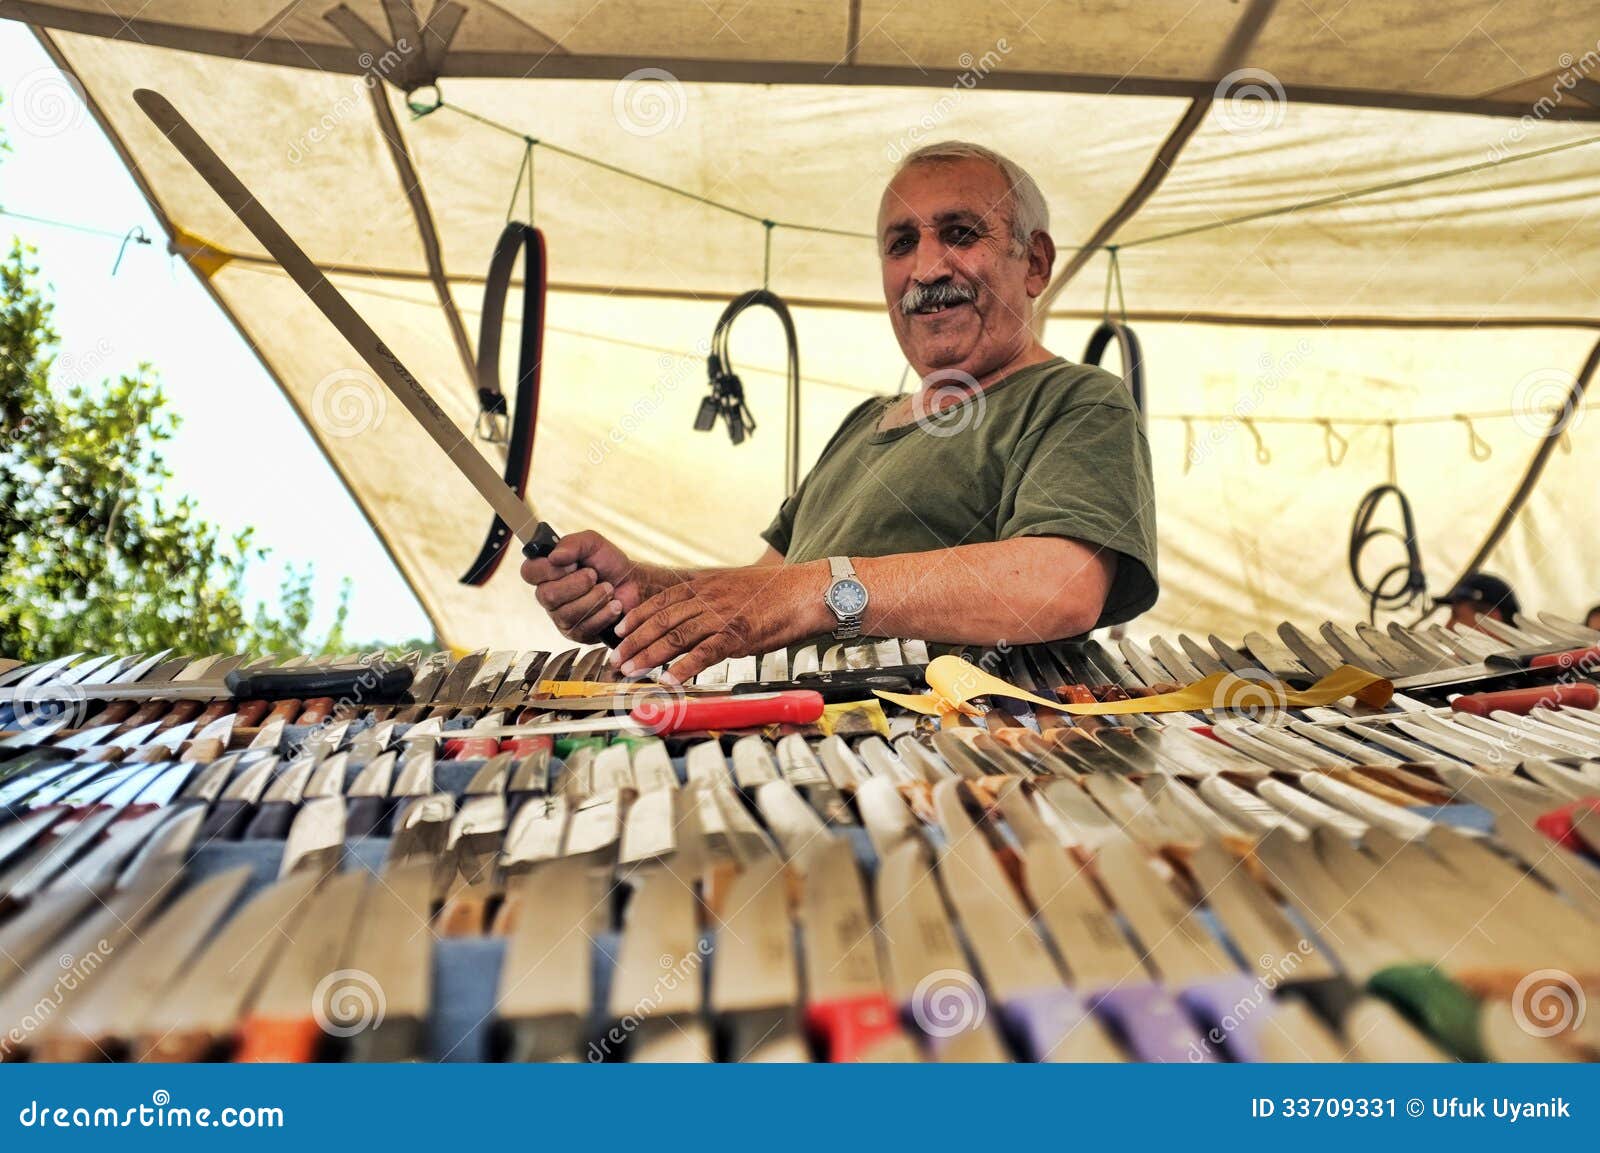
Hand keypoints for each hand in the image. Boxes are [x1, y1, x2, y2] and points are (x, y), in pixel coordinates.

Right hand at [520, 530, 650, 642]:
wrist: (634, 585)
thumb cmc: (609, 564)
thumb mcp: (592, 543)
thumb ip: (572, 543)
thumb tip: (554, 556)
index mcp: (546, 573)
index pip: (529, 572)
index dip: (549, 569)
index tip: (572, 563)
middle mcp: (548, 596)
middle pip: (547, 595)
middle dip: (577, 584)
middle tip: (594, 575)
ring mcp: (560, 617)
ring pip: (566, 613)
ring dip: (594, 598)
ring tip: (608, 589)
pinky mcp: (576, 634)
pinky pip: (583, 627)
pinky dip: (603, 614)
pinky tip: (614, 605)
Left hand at [613, 561, 830, 681]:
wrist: (808, 590)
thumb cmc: (775, 593)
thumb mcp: (734, 586)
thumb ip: (709, 600)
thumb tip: (690, 617)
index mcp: (705, 585)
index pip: (660, 600)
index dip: (636, 616)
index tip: (619, 630)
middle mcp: (708, 597)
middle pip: (661, 619)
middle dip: (634, 640)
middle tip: (617, 658)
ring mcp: (722, 615)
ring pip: (676, 636)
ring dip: (649, 655)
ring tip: (631, 670)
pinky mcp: (739, 634)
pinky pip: (705, 653)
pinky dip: (684, 667)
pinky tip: (670, 679)